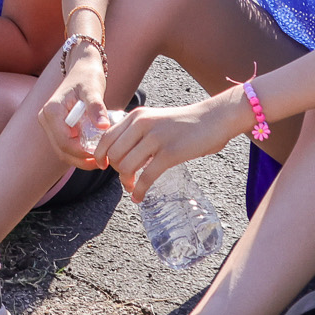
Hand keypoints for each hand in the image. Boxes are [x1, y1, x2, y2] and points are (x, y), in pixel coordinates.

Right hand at [39, 50, 112, 166]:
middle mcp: (45, 118)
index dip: (82, 153)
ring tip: (100, 160)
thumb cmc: (87, 76)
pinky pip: (65, 145)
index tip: (101, 156)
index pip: (64, 142)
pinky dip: (78, 152)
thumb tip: (103, 126)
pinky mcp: (55, 126)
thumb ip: (96, 107)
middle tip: (103, 163)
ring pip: (62, 151)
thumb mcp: (93, 89)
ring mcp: (48, 123)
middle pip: (62, 150)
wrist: (81, 67)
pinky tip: (94, 152)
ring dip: (79, 159)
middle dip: (81, 160)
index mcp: (52, 111)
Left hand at [100, 97, 240, 201]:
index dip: (100, 155)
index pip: (106, 137)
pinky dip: (139, 191)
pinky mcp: (170, 153)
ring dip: (126, 182)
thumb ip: (138, 131)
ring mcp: (156, 138)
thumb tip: (120, 152)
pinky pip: (146, 177)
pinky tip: (139, 197)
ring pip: (127, 166)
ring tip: (132, 187)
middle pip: (115, 155)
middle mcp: (142, 124)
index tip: (103, 166)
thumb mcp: (155, 119)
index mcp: (137, 116)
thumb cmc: (185, 123)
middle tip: (126, 179)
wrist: (213, 118)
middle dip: (116, 171)